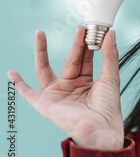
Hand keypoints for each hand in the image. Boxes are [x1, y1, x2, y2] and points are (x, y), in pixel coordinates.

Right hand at [7, 25, 123, 149]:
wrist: (100, 129)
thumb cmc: (108, 107)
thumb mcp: (111, 77)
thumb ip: (109, 56)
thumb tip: (110, 33)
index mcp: (87, 82)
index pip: (85, 58)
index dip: (87, 44)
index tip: (91, 29)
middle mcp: (71, 87)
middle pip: (70, 60)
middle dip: (75, 44)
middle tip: (80, 27)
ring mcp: (57, 94)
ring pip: (45, 69)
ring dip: (41, 51)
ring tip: (40, 33)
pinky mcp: (45, 104)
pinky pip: (28, 93)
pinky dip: (18, 85)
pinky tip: (11, 73)